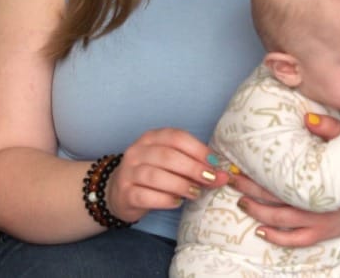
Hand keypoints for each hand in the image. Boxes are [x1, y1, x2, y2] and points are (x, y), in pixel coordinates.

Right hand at [105, 128, 229, 222]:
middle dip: (194, 168)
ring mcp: (128, 172)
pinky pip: (147, 196)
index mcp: (151, 138)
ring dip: (181, 185)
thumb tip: (221, 173)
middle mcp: (137, 151)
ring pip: (156, 176)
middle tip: (212, 180)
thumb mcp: (169, 163)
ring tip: (195, 193)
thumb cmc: (152, 175)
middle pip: (168, 156)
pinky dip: (166, 200)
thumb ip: (191, 163)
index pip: (176, 137)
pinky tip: (177, 202)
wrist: (118, 192)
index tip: (215, 163)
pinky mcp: (125, 193)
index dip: (198, 150)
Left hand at [231, 112, 339, 246]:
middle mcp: (317, 206)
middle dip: (249, 189)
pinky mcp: (325, 233)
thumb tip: (306, 119)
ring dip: (257, 212)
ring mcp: (320, 223)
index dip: (257, 173)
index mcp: (321, 181)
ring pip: (280, 222)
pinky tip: (260, 230)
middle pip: (274, 199)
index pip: (280, 178)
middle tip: (231, 178)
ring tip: (240, 200)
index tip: (239, 163)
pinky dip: (276, 238)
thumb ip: (331, 129)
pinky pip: (296, 240)